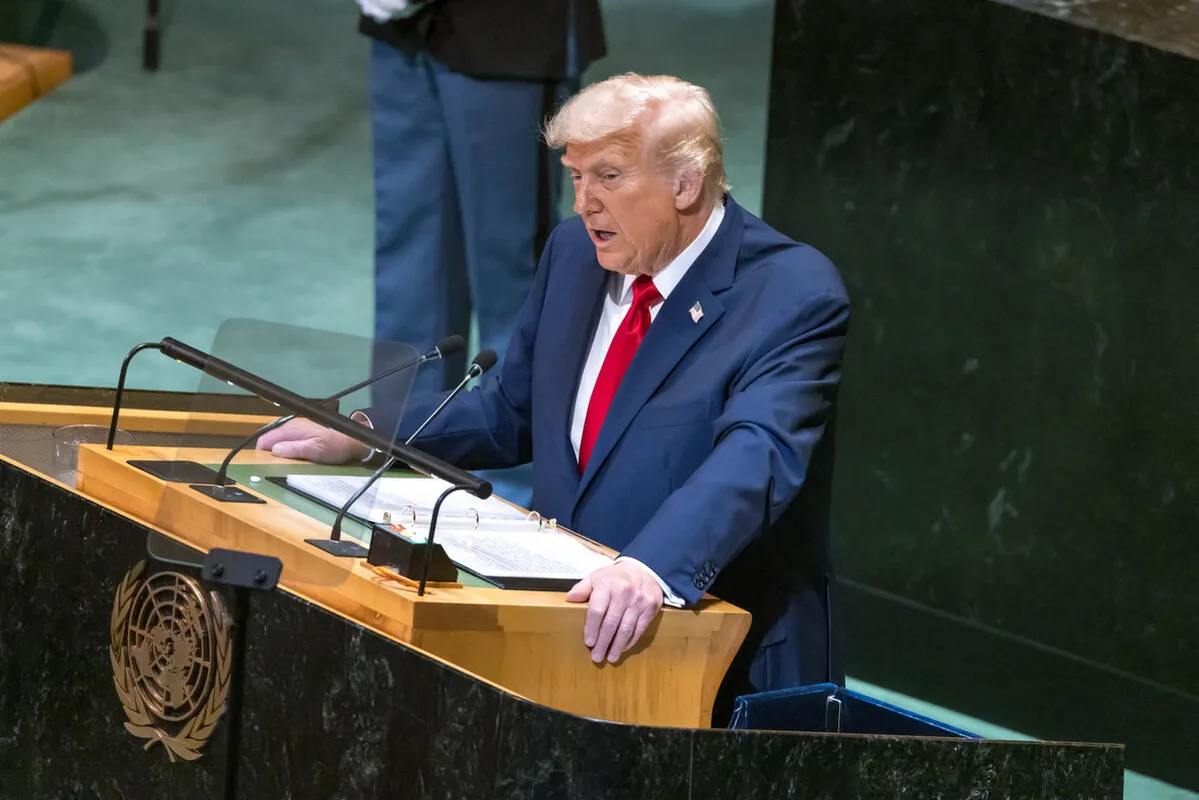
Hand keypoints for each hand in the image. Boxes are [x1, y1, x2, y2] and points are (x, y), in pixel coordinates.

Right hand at [254, 418, 370, 463]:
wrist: (350, 442)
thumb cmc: (334, 446)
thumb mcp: (314, 450)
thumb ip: (294, 449)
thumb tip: (275, 450)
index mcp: (291, 429)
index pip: (264, 439)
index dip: (260, 453)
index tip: (264, 465)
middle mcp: (291, 427)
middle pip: (269, 441)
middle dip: (268, 454)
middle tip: (275, 467)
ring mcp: (295, 430)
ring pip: (277, 443)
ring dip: (278, 454)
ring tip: (285, 465)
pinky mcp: (300, 435)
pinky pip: (286, 444)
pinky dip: (286, 452)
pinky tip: (292, 460)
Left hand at [566, 561, 663, 663]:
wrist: (644, 569)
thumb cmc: (616, 577)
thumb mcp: (596, 577)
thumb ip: (582, 588)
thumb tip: (570, 598)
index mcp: (608, 585)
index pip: (597, 611)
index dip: (592, 628)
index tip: (589, 642)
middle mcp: (624, 593)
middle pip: (611, 623)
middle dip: (603, 643)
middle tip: (597, 656)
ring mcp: (639, 601)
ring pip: (626, 629)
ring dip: (617, 646)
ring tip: (610, 657)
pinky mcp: (650, 608)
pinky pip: (639, 629)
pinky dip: (630, 641)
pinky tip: (623, 648)